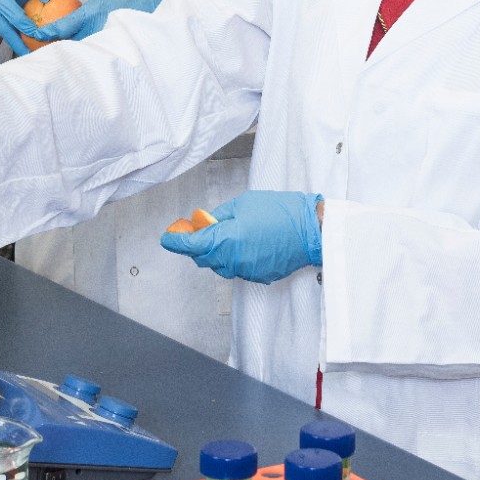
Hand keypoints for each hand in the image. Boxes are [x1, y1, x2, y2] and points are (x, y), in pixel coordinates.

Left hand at [37, 0, 168, 40]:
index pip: (62, 28)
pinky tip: (70, 46)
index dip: (46, 32)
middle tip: (37, 44)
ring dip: (65, 47)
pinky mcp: (108, 44)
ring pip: (77, 47)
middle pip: (66, 43)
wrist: (151, 4)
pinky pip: (88, 47)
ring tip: (50, 48)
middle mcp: (96, 29)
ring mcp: (102, 39)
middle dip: (52, 45)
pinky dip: (78, 46)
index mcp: (92, 13)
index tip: (35, 34)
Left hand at [160, 191, 322, 284]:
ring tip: (223, 234)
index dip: (175, 241)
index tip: (167, 238)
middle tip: (195, 229)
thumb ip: (221, 216)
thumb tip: (207, 223)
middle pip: (202, 257)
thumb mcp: (244, 204)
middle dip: (196, 245)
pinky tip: (243, 243)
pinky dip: (233, 257)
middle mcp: (233, 259)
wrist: (312, 230)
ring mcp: (246, 270)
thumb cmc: (282, 212)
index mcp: (227, 239)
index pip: (191, 245)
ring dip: (214, 252)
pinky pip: (236, 268)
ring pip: (219, 265)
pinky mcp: (258, 275)